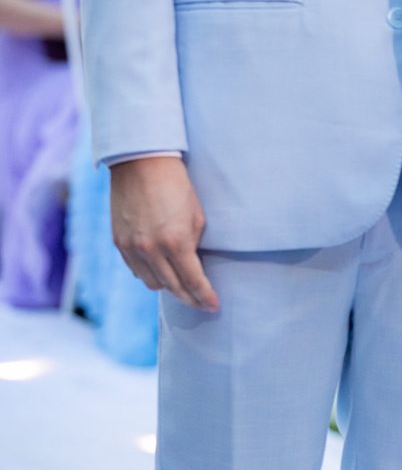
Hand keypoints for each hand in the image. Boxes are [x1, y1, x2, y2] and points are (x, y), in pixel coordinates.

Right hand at [110, 156, 217, 310]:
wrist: (141, 164)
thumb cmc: (177, 186)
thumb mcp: (196, 216)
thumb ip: (193, 245)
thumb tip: (192, 265)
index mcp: (176, 242)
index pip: (193, 281)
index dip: (205, 297)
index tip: (214, 306)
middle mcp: (151, 250)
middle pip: (173, 288)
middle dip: (190, 299)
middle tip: (202, 303)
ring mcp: (132, 248)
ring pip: (152, 283)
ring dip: (169, 288)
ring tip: (182, 286)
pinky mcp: (119, 242)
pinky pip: (136, 270)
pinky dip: (150, 274)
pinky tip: (161, 272)